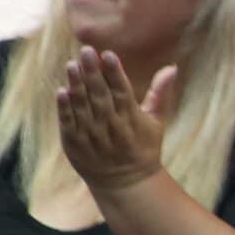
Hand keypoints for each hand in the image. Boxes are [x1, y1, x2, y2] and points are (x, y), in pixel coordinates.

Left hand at [54, 46, 178, 191]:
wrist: (125, 183)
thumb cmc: (142, 148)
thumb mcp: (156, 122)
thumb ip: (160, 93)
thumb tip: (172, 68)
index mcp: (131, 119)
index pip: (122, 91)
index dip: (114, 72)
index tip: (108, 54)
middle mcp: (111, 126)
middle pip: (100, 95)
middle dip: (93, 72)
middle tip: (86, 51)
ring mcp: (91, 136)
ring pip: (82, 107)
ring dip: (76, 85)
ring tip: (72, 65)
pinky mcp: (75, 144)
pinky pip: (68, 123)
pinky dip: (65, 108)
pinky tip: (62, 91)